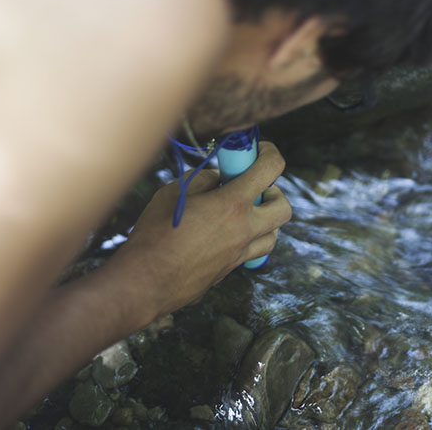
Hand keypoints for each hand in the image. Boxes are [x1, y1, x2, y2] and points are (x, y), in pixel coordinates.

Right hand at [108, 142, 291, 318]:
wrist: (147, 282)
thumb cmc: (155, 234)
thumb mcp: (173, 193)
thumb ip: (202, 180)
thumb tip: (218, 179)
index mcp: (232, 204)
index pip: (271, 169)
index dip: (271, 153)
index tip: (261, 150)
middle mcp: (244, 229)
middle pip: (284, 207)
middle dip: (274, 192)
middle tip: (252, 188)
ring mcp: (240, 253)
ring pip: (274, 234)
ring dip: (265, 219)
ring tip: (241, 212)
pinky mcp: (230, 269)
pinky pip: (254, 251)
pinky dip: (250, 238)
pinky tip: (226, 233)